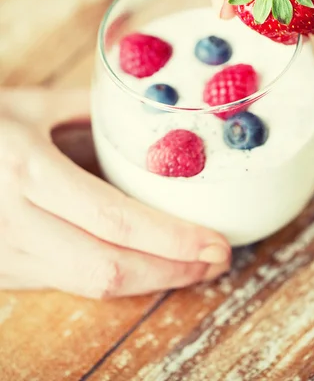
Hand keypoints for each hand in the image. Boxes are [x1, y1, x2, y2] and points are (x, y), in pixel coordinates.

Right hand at [0, 89, 229, 296]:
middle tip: (218, 259)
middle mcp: (16, 221)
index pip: (115, 221)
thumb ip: (88, 109)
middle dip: (173, 270)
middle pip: (109, 268)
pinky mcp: (4, 271)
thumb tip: (143, 113)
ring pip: (91, 283)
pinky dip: (117, 275)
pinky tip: (145, 262)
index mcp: (26, 171)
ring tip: (192, 263)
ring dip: (151, 278)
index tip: (216, 242)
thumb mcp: (27, 105)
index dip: (171, 240)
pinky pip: (71, 281)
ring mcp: (6, 254)